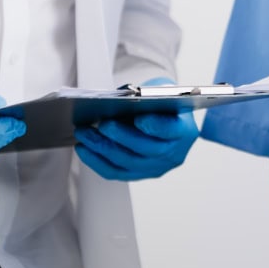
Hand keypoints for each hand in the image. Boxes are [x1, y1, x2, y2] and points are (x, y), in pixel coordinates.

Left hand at [74, 77, 198, 180]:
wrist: (164, 118)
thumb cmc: (161, 103)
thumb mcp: (160, 93)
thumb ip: (146, 96)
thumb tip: (119, 100)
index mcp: (184, 129)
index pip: (171, 130)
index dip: (155, 126)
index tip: (139, 118)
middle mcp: (174, 153)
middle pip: (146, 149)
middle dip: (121, 136)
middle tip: (102, 124)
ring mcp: (157, 167)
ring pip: (127, 162)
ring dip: (102, 148)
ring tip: (84, 133)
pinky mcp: (140, 174)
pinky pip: (116, 172)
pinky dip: (97, 161)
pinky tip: (84, 149)